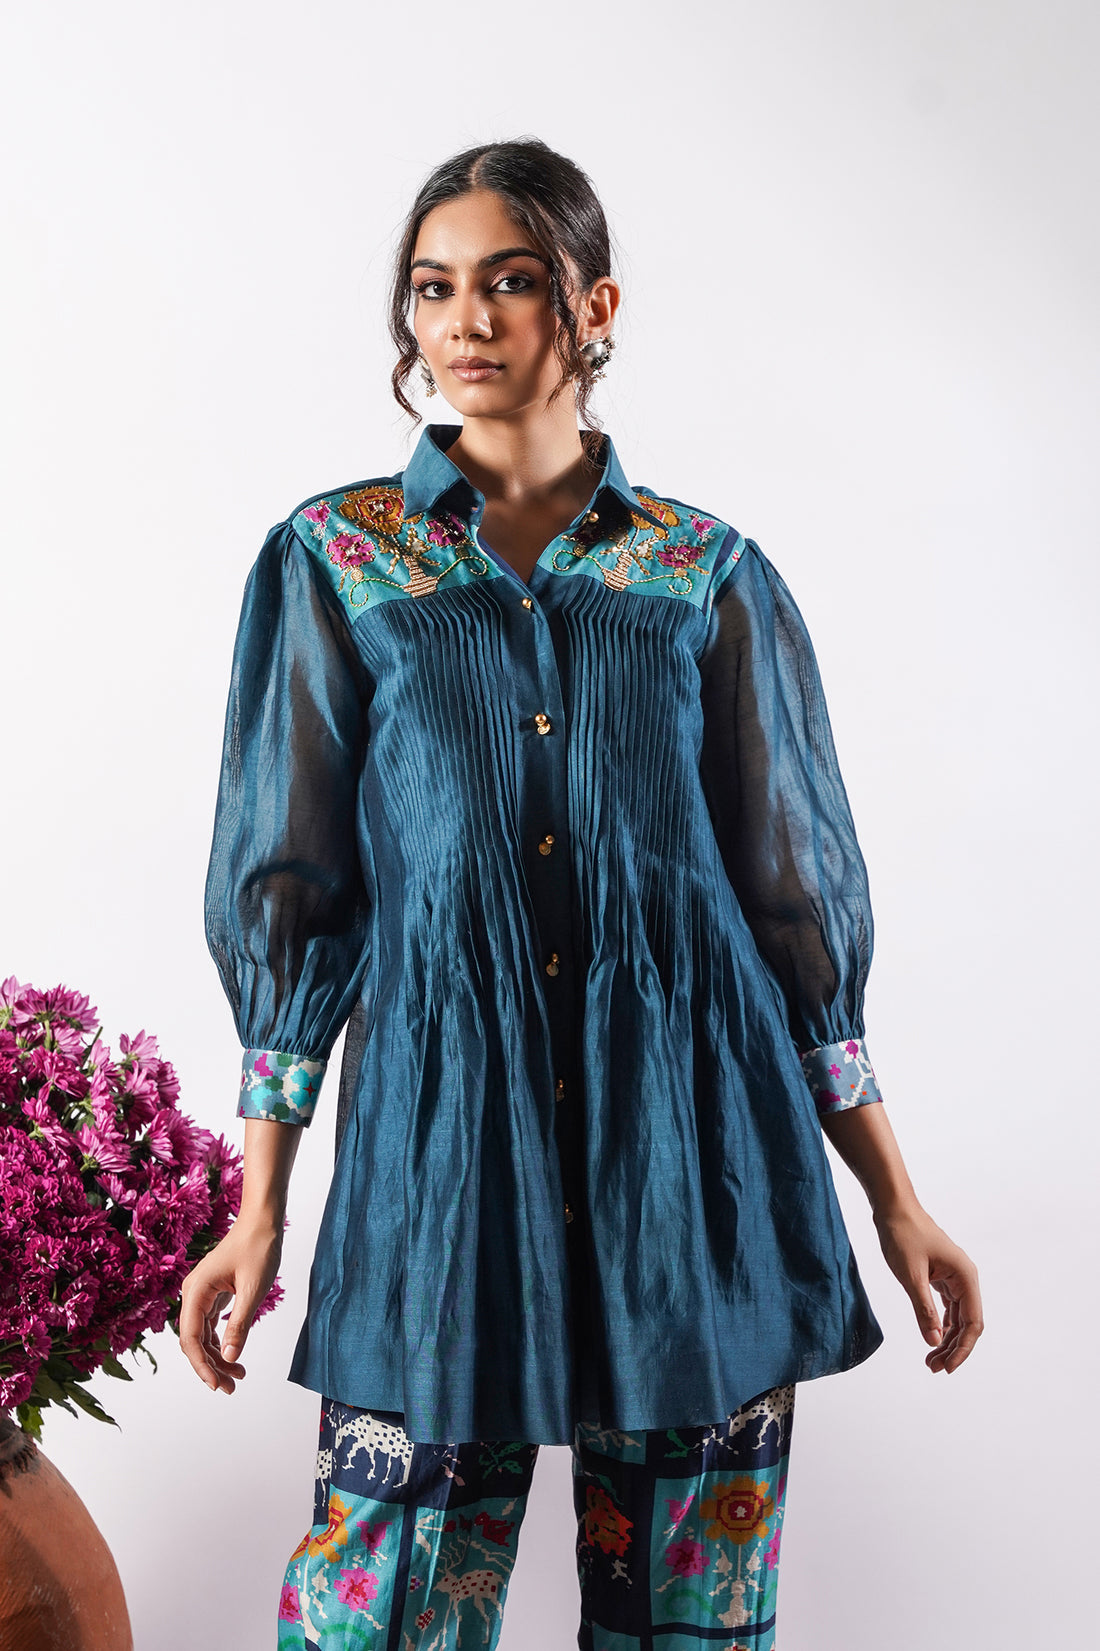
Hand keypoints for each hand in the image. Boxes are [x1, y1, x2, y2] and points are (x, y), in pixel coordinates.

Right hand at [178, 1217, 281, 1393]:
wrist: (262, 1221)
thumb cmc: (258, 1247)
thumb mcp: (253, 1289)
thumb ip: (240, 1324)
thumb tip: (230, 1357)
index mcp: (196, 1290)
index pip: (190, 1339)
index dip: (201, 1365)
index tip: (217, 1384)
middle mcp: (193, 1293)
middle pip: (194, 1341)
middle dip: (211, 1366)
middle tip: (232, 1388)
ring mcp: (202, 1294)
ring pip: (203, 1336)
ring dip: (217, 1357)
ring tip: (238, 1377)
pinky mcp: (213, 1294)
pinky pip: (211, 1326)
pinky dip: (221, 1342)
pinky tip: (234, 1356)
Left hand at [873, 1203, 983, 1372]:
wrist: (893, 1207)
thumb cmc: (903, 1235)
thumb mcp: (910, 1275)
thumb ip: (923, 1309)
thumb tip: (933, 1341)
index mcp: (965, 1276)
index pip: (973, 1323)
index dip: (963, 1349)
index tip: (948, 1368)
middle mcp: (965, 1278)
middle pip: (967, 1324)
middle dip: (953, 1348)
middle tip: (933, 1368)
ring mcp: (954, 1277)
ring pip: (956, 1317)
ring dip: (945, 1339)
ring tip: (931, 1360)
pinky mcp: (941, 1276)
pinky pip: (946, 1307)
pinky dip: (939, 1324)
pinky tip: (931, 1338)